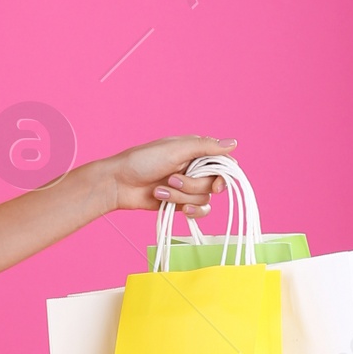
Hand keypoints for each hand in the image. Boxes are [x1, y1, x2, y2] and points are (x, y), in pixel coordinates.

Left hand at [99, 136, 237, 215]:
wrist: (118, 184)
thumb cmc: (142, 161)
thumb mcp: (175, 150)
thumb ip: (205, 147)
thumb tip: (234, 143)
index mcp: (196, 151)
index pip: (223, 163)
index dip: (224, 175)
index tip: (216, 184)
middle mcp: (194, 168)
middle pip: (213, 183)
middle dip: (191, 185)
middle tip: (171, 179)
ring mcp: (187, 186)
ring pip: (203, 198)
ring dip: (181, 196)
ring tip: (160, 191)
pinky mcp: (180, 202)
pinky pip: (199, 210)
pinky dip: (190, 210)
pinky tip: (177, 208)